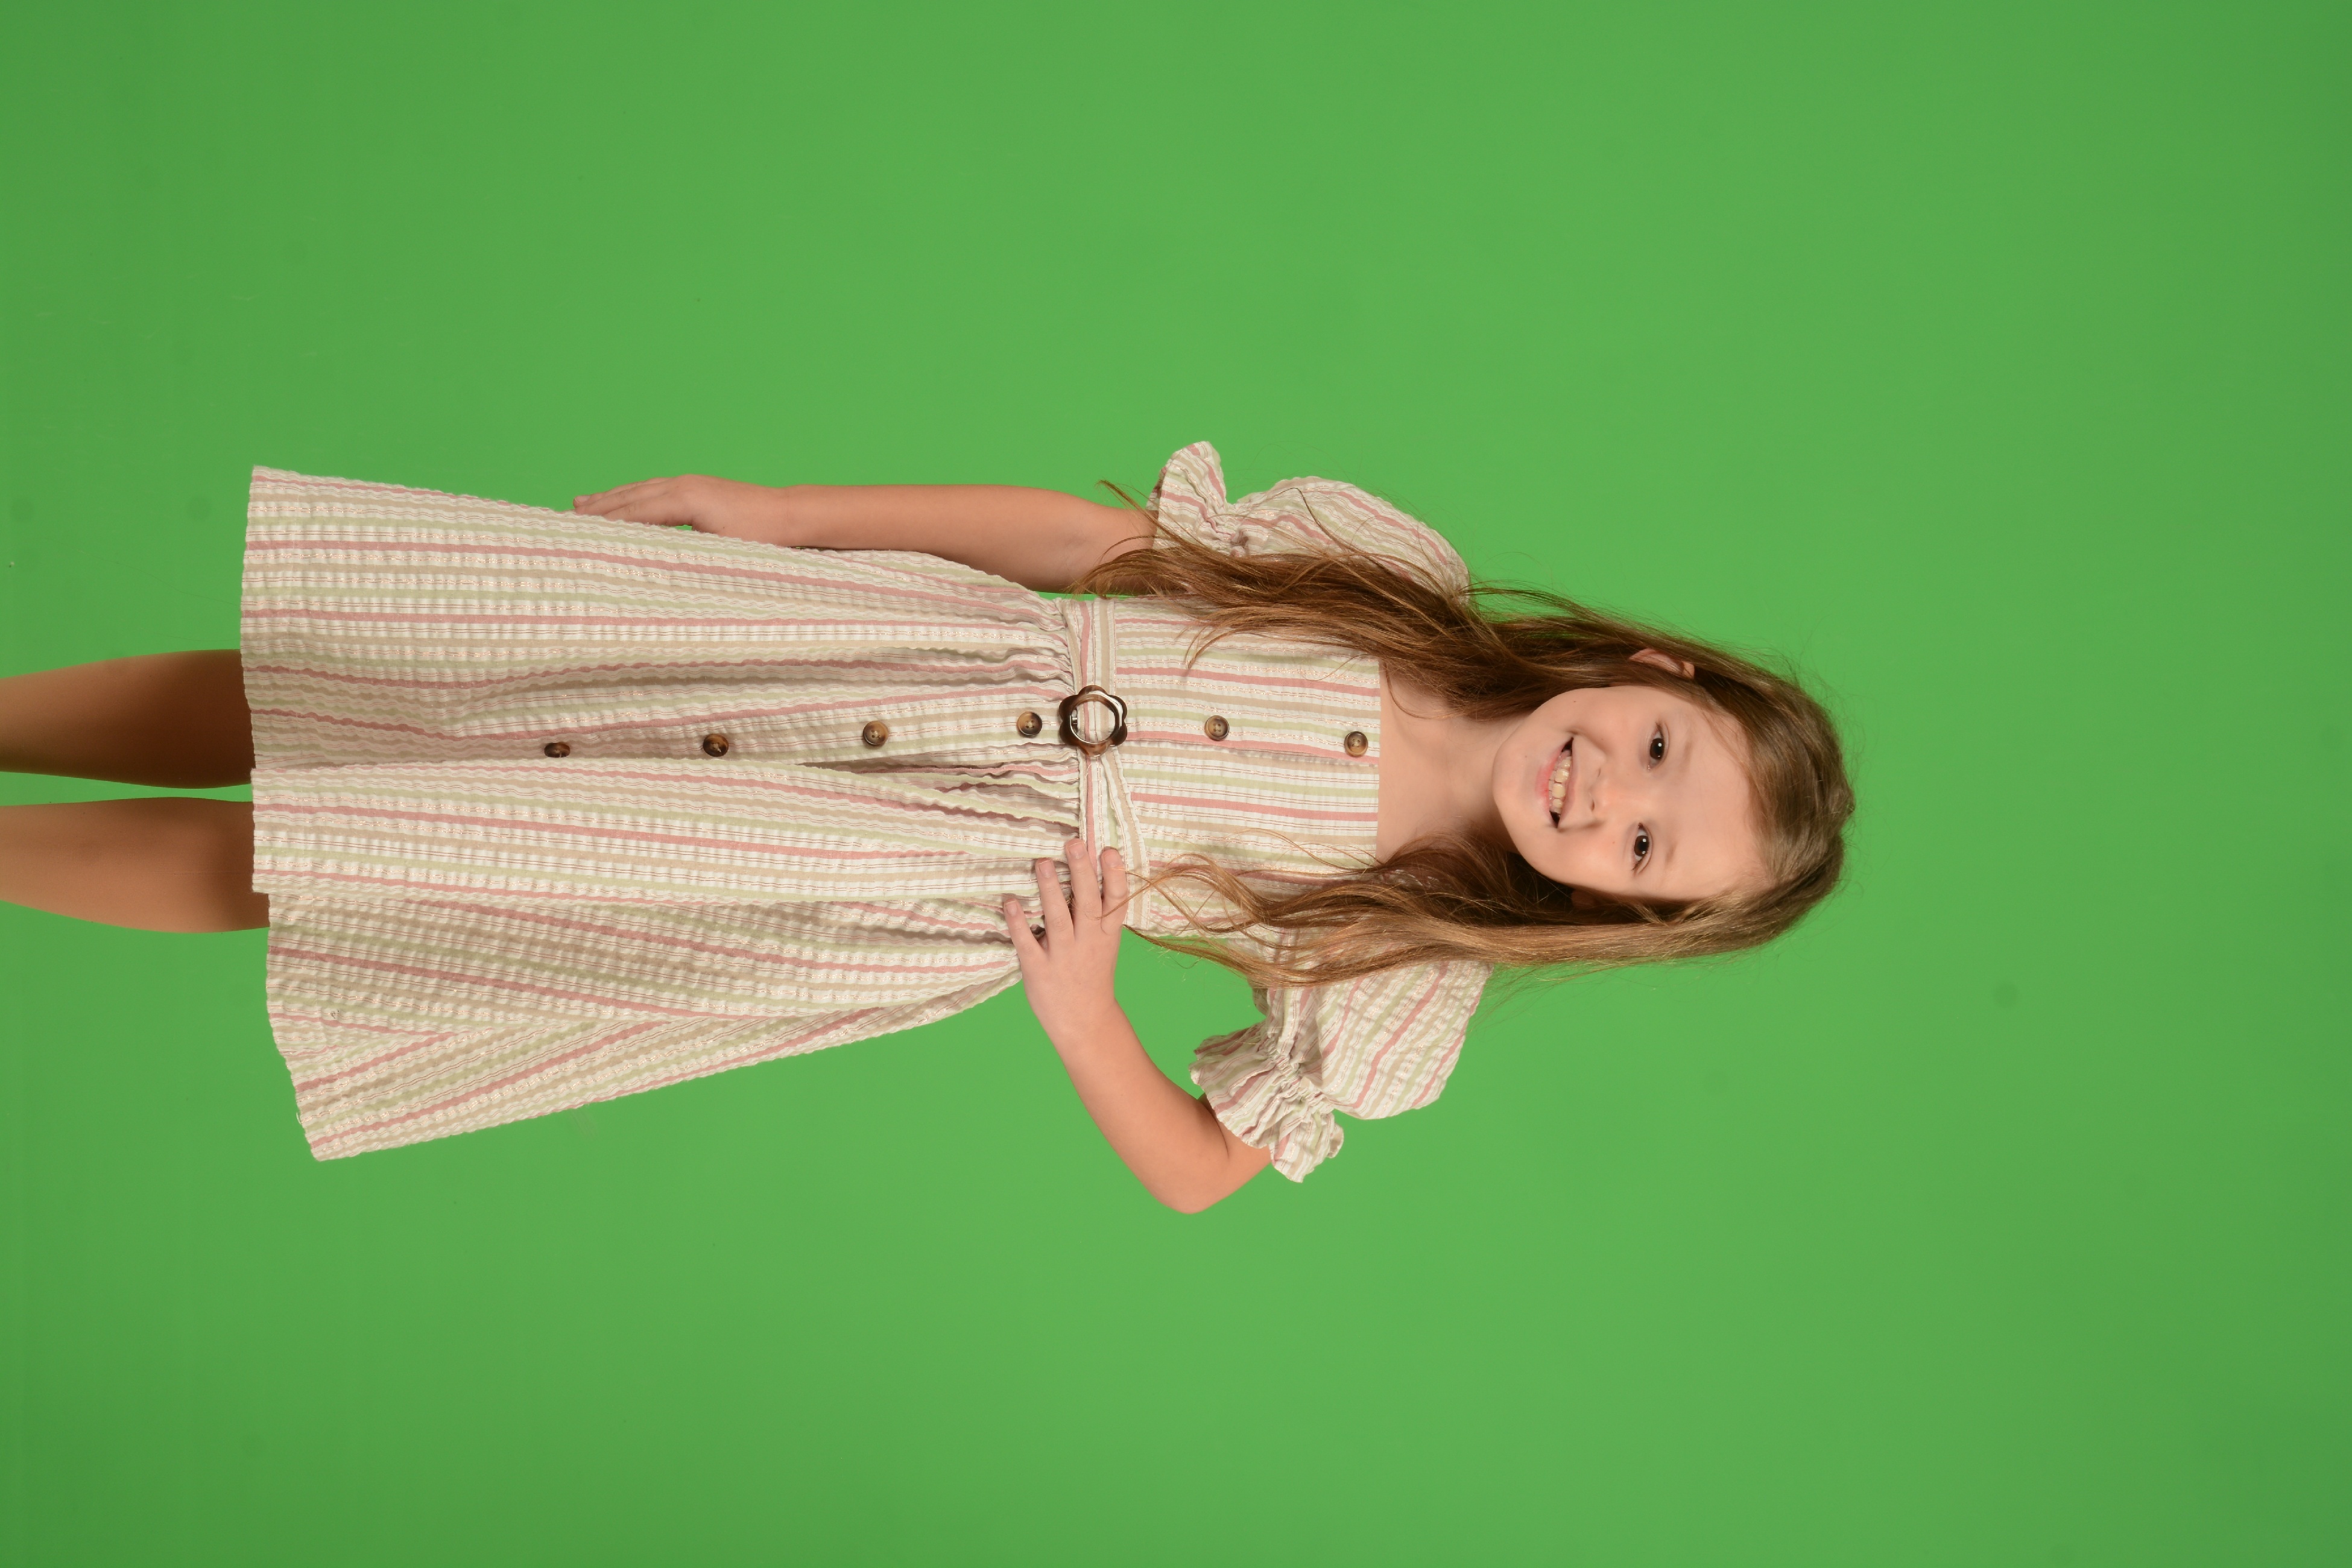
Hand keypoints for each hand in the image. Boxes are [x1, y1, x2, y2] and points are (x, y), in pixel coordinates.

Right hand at [571, 475, 795, 544]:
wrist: (790, 515)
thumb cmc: (761, 538)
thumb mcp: (720, 551)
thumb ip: (682, 554)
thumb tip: (649, 564)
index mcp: (684, 499)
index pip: (633, 514)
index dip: (604, 526)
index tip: (576, 536)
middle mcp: (681, 485)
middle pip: (628, 498)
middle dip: (596, 511)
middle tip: (562, 522)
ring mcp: (687, 483)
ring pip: (637, 490)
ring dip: (608, 499)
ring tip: (578, 505)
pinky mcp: (694, 487)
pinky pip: (651, 490)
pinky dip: (630, 495)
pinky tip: (620, 499)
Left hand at [1004, 838, 1129, 1042]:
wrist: (1085, 1022)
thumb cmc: (1092, 974)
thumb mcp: (1104, 943)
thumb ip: (1097, 912)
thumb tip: (1085, 867)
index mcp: (1107, 934)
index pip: (1116, 900)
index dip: (1113, 875)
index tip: (1107, 850)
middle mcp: (1089, 942)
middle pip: (1087, 903)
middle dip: (1081, 872)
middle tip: (1073, 843)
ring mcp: (1064, 956)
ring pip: (1058, 919)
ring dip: (1050, 890)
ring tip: (1041, 862)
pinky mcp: (1039, 970)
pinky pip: (1027, 943)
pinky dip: (1018, 923)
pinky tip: (1009, 902)